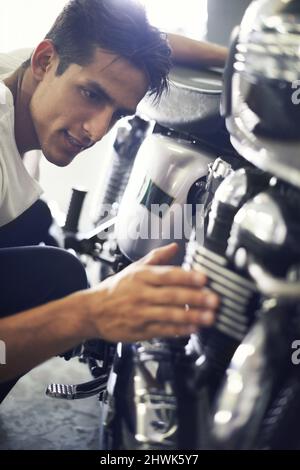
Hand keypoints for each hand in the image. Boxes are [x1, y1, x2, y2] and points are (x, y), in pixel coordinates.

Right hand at [84, 243, 218, 341]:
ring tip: (209, 317)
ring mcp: (141, 313)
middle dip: (195, 298)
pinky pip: (162, 330)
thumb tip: (175, 246)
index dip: (187, 277)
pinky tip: (193, 329)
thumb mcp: (134, 268)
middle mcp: (141, 294)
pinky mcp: (140, 330)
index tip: (204, 279)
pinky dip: (178, 330)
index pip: (167, 275)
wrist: (93, 311)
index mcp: (141, 276)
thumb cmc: (117, 288)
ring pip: (169, 314)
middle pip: (171, 295)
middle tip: (214, 300)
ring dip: (191, 316)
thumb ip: (157, 257)